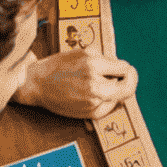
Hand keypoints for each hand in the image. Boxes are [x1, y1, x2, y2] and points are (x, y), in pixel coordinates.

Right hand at [16, 51, 136, 119]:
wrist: (37, 84)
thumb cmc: (59, 66)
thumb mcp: (83, 53)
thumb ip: (105, 60)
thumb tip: (123, 69)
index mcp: (93, 65)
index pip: (125, 68)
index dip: (126, 68)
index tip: (124, 69)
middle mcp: (94, 84)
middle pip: (129, 87)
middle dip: (130, 81)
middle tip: (126, 78)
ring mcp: (92, 101)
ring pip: (118, 96)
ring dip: (114, 90)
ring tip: (99, 84)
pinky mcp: (89, 113)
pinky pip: (108, 106)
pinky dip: (105, 100)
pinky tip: (92, 95)